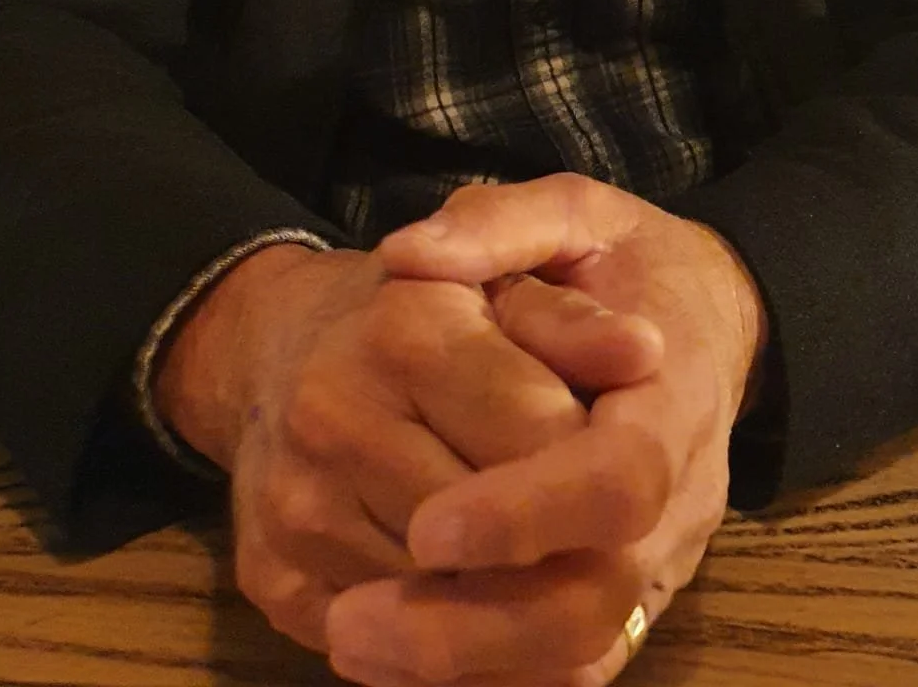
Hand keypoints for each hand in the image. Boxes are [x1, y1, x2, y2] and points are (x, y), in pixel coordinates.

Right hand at [153, 238, 660, 655]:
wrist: (284, 344)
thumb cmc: (424, 306)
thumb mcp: (506, 269)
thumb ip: (572, 314)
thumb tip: (645, 352)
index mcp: (407, 328)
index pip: (541, 436)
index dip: (593, 465)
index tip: (611, 464)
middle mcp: (336, 415)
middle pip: (493, 538)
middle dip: (561, 547)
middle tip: (593, 537)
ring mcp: (297, 507)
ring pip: (445, 609)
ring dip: (511, 609)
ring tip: (543, 569)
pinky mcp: (273, 580)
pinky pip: (387, 657)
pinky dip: (451, 648)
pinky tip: (480, 605)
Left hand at [321, 175, 766, 686]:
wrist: (704, 318)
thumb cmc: (632, 260)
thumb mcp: (577, 210)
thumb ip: (499, 224)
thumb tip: (406, 254)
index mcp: (673, 394)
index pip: (619, 481)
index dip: (526, 513)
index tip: (427, 526)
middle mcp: (680, 497)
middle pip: (596, 600)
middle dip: (475, 626)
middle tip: (352, 622)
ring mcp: (660, 559)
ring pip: (580, 653)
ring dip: (465, 663)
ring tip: (347, 640)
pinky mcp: (630, 595)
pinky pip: (567, 666)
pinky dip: (485, 674)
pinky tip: (392, 659)